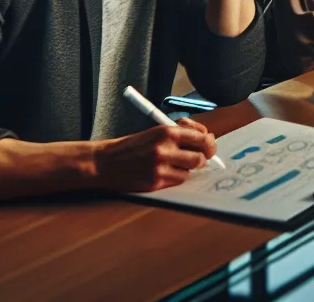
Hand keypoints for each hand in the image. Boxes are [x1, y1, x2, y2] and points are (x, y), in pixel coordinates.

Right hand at [92, 118, 216, 192]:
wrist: (105, 162)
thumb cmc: (132, 146)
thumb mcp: (156, 131)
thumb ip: (180, 133)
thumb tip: (206, 138)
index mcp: (166, 131)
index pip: (202, 137)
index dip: (208, 142)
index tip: (208, 145)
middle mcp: (164, 148)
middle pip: (201, 157)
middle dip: (203, 158)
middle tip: (199, 158)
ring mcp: (160, 167)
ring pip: (191, 171)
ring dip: (188, 169)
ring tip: (175, 164)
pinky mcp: (155, 182)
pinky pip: (178, 181)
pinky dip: (176, 178)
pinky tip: (164, 172)